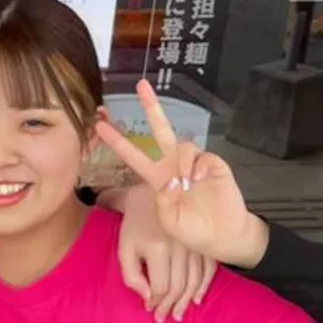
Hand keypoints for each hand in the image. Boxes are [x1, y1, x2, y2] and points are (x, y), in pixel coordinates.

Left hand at [96, 80, 267, 270]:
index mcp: (157, 178)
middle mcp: (174, 165)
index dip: (117, 141)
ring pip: (182, 144)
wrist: (222, 236)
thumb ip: (163, 203)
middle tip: (141, 86)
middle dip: (151, 107)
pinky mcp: (214, 164)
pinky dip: (197, 167)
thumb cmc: (192, 230)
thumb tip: (168, 182)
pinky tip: (198, 181)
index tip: (99, 126)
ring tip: (185, 184)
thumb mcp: (169, 222)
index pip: (133, 155)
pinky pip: (202, 156)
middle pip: (161, 130)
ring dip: (180, 163)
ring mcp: (194, 163)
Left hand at [111, 184, 216, 322]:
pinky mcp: (202, 242)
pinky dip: (205, 285)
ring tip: (179, 314)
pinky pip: (209, 268)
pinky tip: (198, 299)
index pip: (162, 285)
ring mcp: (195, 244)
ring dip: (188, 300)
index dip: (156, 302)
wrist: (153, 193)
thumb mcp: (124, 247)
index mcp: (158, 248)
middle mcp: (180, 247)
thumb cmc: (133, 222)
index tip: (150, 311)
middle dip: (171, 306)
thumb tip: (148, 297)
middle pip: (179, 286)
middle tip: (164, 318)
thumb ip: (132, 274)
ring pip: (195, 280)